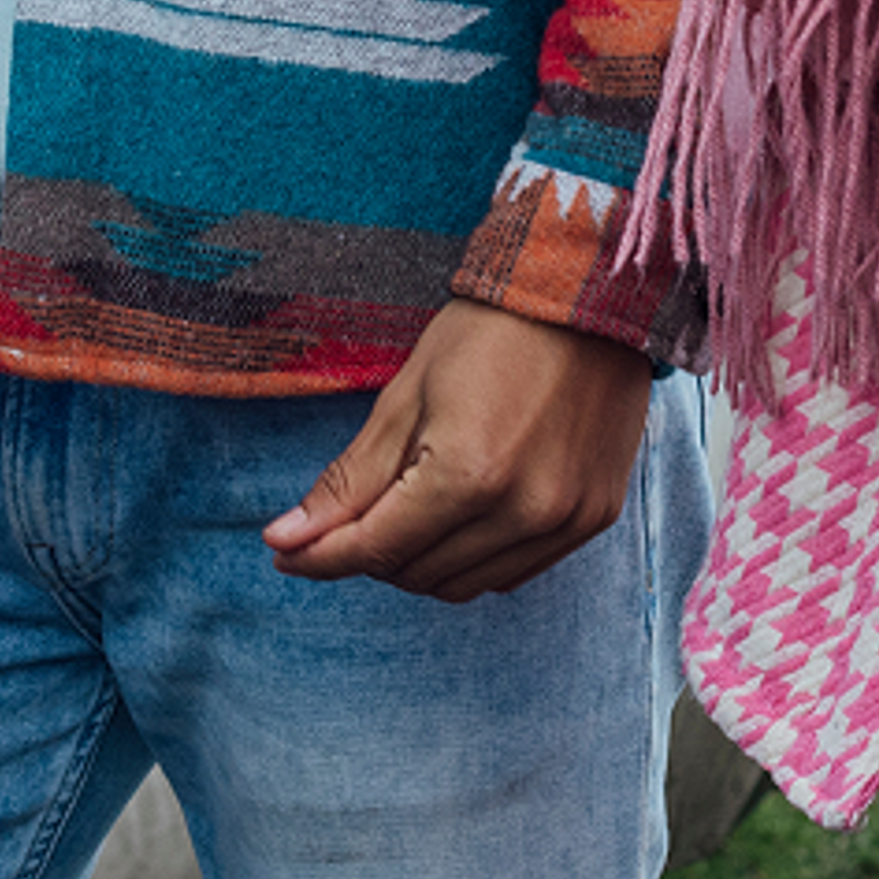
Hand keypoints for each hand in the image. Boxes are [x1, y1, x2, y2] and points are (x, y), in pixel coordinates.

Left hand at [264, 299, 653, 602]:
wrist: (591, 293)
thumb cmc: (492, 330)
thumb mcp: (407, 395)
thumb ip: (349, 480)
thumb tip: (284, 541)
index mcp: (468, 473)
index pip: (374, 548)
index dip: (319, 555)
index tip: (285, 553)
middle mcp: (522, 508)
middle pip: (415, 574)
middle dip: (374, 551)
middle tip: (363, 510)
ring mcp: (565, 518)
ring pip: (462, 585)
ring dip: (423, 560)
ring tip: (416, 507)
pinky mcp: (594, 517)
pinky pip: (513, 573)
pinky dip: (476, 558)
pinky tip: (467, 512)